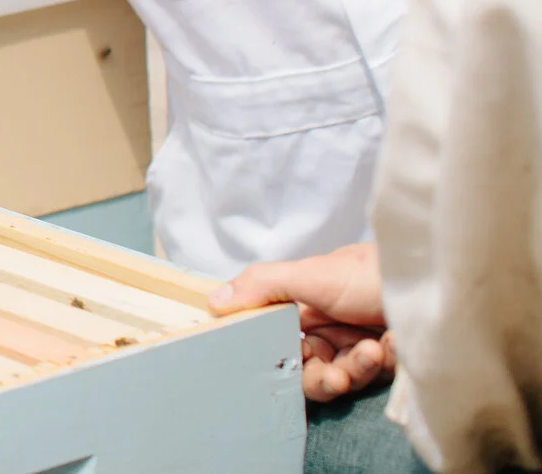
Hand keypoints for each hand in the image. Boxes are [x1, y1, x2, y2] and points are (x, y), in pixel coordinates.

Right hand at [210, 242, 390, 403]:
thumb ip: (261, 286)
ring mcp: (361, 347)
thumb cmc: (372, 271)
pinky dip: (380, 365)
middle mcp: (331, 328)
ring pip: (340, 378)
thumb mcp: (310, 273)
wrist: (437, 282)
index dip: (278, 356)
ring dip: (353, 370)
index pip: (278, 341)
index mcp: (306, 306)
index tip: (285, 360)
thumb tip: (212, 301)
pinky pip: (374, 379)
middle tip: (336, 376)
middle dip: (321, 376)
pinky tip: (390, 346)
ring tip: (372, 354)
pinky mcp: (389, 365)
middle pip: (308, 368)